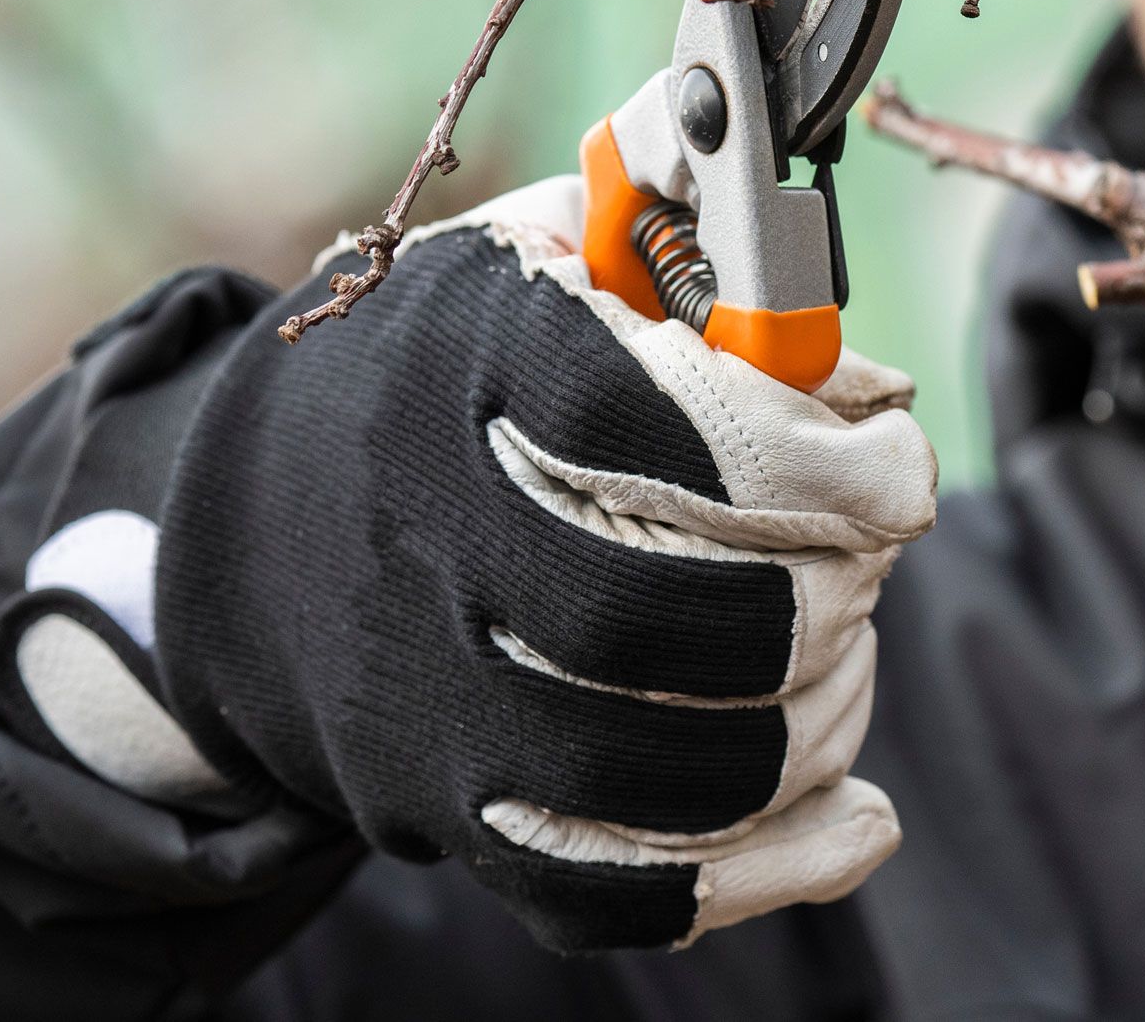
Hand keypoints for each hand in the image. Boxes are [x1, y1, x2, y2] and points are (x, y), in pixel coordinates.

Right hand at [10, 177, 936, 953]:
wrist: (250, 518)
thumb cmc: (446, 372)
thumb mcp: (542, 254)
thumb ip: (698, 270)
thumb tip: (866, 386)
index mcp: (459, 371)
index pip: (652, 434)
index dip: (813, 464)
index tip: (894, 463)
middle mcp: (425, 543)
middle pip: (654, 619)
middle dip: (818, 597)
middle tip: (863, 559)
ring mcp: (424, 699)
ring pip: (652, 778)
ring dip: (809, 723)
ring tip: (842, 655)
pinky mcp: (441, 811)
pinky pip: (612, 890)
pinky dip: (767, 869)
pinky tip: (856, 817)